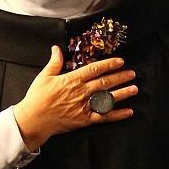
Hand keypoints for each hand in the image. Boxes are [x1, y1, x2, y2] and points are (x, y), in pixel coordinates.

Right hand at [13, 45, 135, 151]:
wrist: (33, 120)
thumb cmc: (37, 98)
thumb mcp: (44, 76)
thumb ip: (54, 62)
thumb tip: (57, 48)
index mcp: (72, 80)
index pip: (95, 69)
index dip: (109, 64)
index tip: (120, 61)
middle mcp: (81, 92)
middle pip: (105, 82)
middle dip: (120, 77)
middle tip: (132, 73)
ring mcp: (84, 106)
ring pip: (108, 98)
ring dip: (123, 93)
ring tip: (134, 88)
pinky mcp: (85, 120)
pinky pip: (104, 117)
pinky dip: (117, 114)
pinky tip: (128, 111)